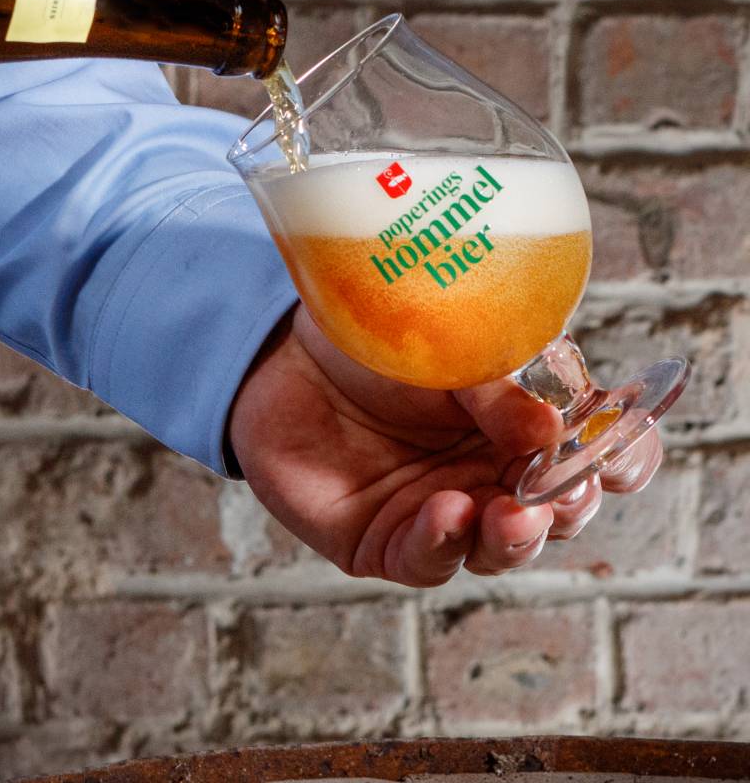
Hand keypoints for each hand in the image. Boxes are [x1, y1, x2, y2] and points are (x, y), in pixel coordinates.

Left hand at [228, 305, 662, 586]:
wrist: (279, 353)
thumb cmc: (372, 342)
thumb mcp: (449, 346)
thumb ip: (499, 388)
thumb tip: (552, 433)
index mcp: (530, 423)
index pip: (603, 453)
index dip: (622, 459)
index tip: (617, 455)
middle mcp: (497, 475)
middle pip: (563, 511)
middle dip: (570, 505)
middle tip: (563, 489)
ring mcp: (446, 512)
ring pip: (504, 548)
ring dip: (518, 537)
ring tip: (513, 515)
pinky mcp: (388, 542)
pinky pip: (428, 559)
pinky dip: (443, 540)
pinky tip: (447, 512)